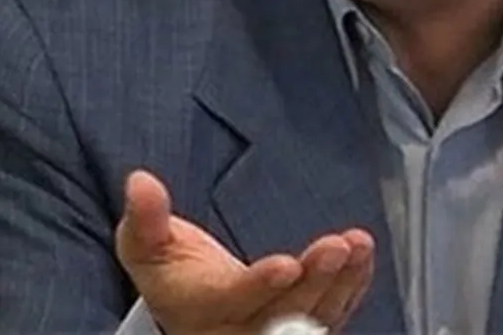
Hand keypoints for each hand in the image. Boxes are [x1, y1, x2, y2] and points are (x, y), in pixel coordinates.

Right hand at [115, 170, 374, 334]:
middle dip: (314, 282)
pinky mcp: (300, 323)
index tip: (286, 264)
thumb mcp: (144, 244)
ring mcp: (274, 330)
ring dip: (341, 281)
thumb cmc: (169, 271)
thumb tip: (140, 182)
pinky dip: (352, 286)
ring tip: (357, 245)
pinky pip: (332, 313)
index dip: (261, 286)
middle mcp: (241, 330)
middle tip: (335, 247)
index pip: (234, 302)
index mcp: (202, 311)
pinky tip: (362, 257)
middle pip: (283, 315)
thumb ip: (145, 218)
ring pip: (314, 316)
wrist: (189, 303)